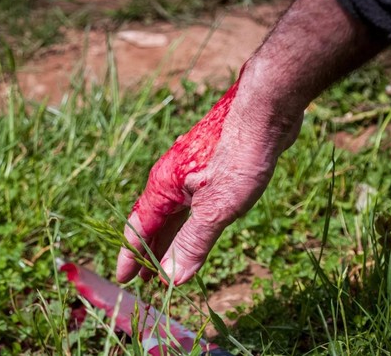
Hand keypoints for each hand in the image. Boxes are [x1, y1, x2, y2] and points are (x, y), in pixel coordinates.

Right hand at [116, 63, 302, 284]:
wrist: (265, 110)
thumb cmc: (239, 156)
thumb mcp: (216, 209)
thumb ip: (192, 243)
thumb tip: (171, 278)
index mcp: (163, 188)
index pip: (138, 229)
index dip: (131, 256)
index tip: (125, 279)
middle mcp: (170, 177)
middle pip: (153, 221)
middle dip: (149, 251)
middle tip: (145, 278)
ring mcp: (189, 169)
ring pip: (173, 211)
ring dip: (168, 237)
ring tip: (166, 259)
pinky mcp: (208, 165)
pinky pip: (190, 200)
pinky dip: (186, 221)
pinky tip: (194, 226)